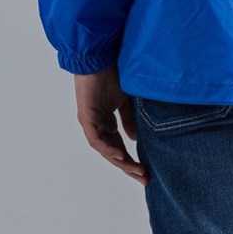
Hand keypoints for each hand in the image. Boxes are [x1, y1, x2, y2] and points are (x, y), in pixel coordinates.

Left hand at [73, 65, 149, 184]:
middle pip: (113, 153)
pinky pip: (96, 138)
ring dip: (120, 161)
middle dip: (128, 167)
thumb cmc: (113, 72)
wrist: (100, 55)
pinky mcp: (86, 117)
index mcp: (106, 121)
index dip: (132, 160)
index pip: (119, 146)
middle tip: (144, 178)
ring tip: (136, 171)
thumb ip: (130, 119)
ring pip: (105, 149)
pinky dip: (108, 148)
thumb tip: (134, 139)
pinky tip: (120, 155)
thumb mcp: (126, 99)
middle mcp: (98, 125)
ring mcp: (91, 122)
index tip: (146, 171)